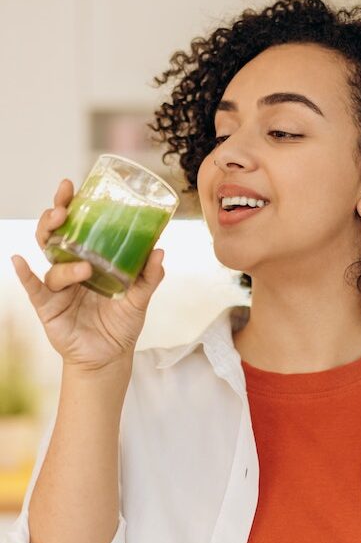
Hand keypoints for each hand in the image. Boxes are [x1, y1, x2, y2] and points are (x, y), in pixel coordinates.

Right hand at [11, 178, 165, 371]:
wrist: (111, 357)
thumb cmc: (121, 324)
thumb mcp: (140, 298)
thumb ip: (149, 276)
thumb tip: (159, 250)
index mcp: (88, 259)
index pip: (76, 226)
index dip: (71, 205)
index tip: (71, 185)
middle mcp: (69, 268)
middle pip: (55, 235)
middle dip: (54, 217)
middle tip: (63, 208)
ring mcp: (57, 287)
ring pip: (51, 262)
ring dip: (63, 257)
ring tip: (83, 267)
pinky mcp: (48, 307)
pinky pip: (33, 288)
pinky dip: (25, 275)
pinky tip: (19, 262)